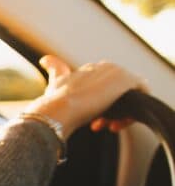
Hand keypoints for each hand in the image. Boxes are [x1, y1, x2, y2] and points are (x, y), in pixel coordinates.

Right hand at [23, 55, 148, 139]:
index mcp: (90, 68)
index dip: (100, 104)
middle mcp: (104, 66)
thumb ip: (55, 69)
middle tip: (101, 124)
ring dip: (121, 113)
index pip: (105, 86)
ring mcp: (117, 72)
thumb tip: (45, 59)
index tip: (92, 119)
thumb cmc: (54, 100)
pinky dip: (133, 111)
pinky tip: (118, 123)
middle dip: (112, 109)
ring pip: (129, 95)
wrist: (60, 108)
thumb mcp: (55, 83)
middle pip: (119, 91)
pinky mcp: (127, 80)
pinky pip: (142, 94)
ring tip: (108, 126)